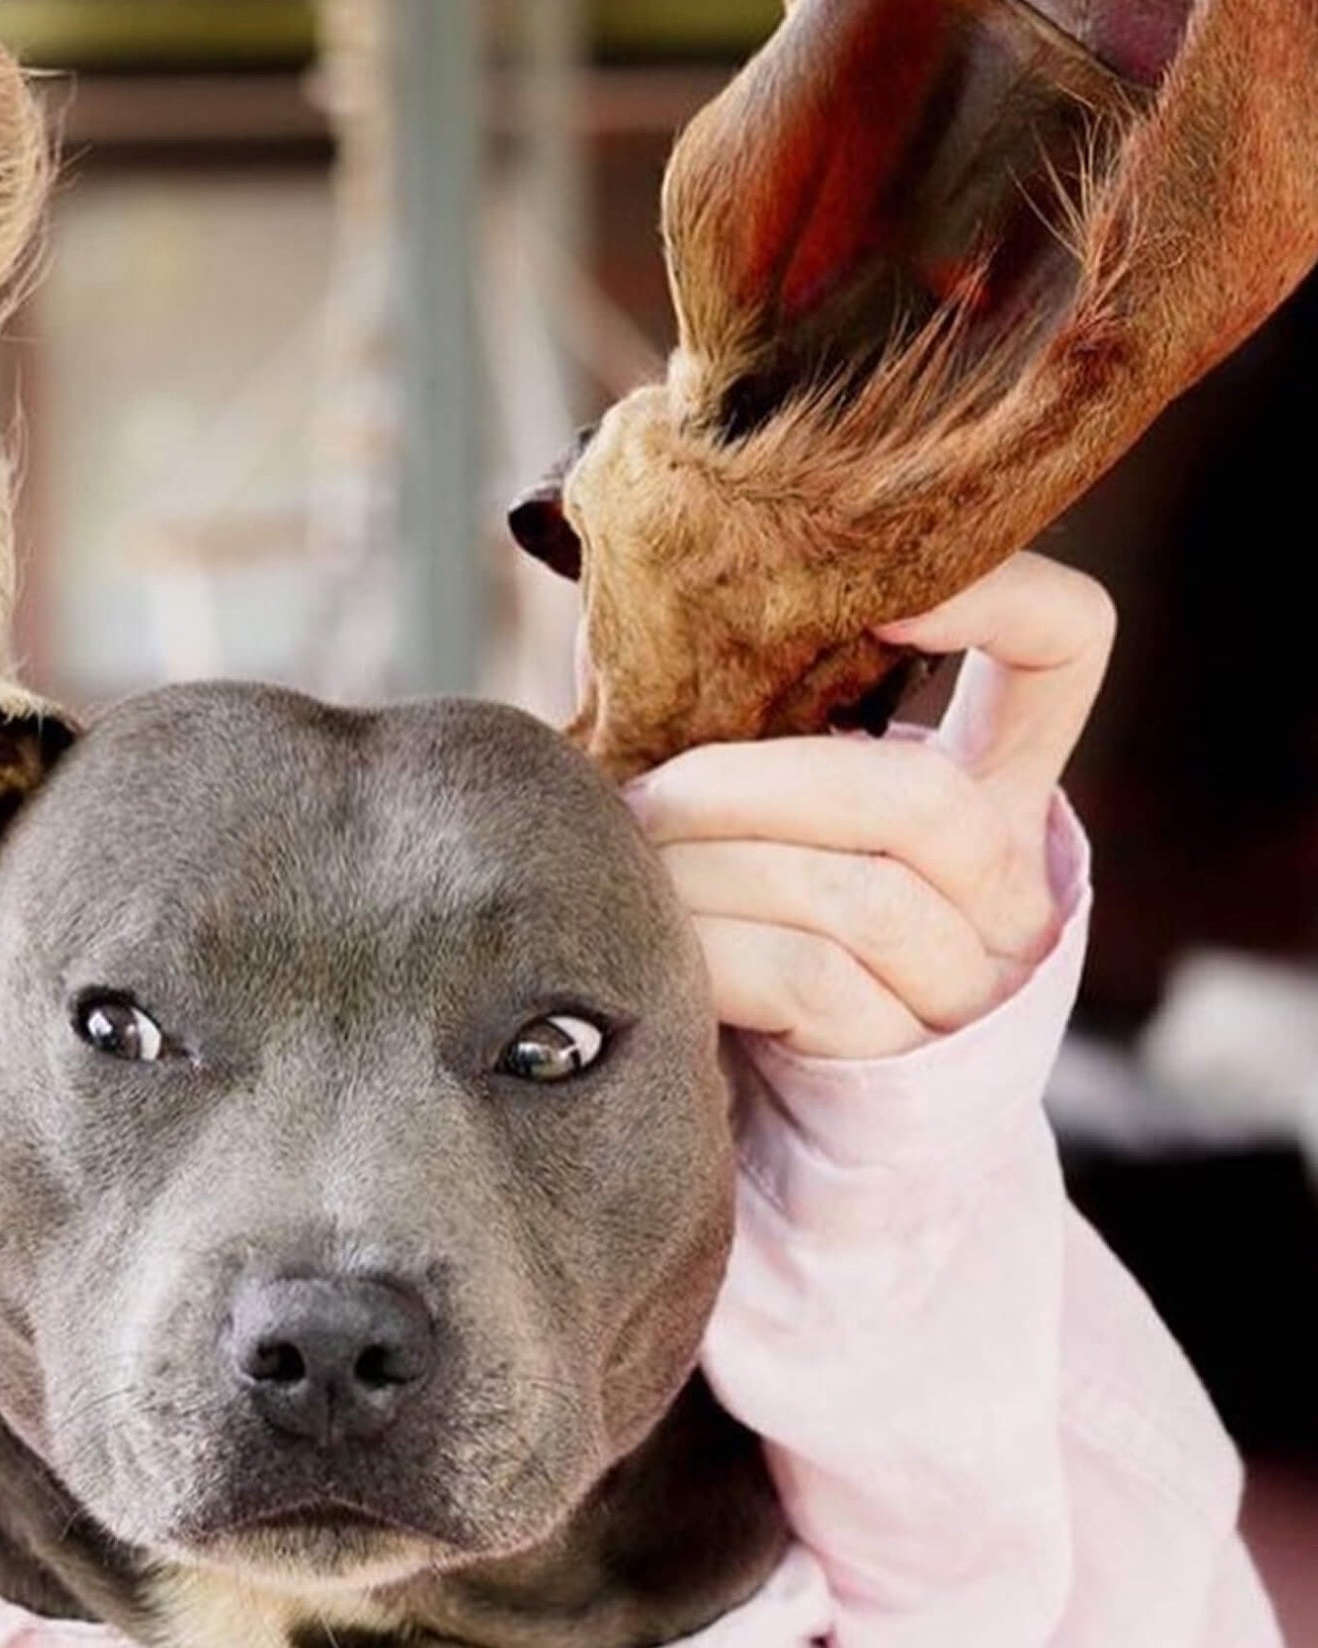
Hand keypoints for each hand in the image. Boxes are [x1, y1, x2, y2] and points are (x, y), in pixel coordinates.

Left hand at [626, 553, 1115, 1059]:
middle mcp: (1009, 882)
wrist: (768, 1095)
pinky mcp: (910, 1061)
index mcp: (988, 785)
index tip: (879, 605)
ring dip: (711, 871)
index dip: (1002, 604)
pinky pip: (813, 981)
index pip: (1064, 649)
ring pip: (858, 897)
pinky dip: (714, 949)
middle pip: (922, 798)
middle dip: (751, 788)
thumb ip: (750, 720)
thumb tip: (647, 622)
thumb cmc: (743, 910)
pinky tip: (659, 942)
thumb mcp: (766, 802)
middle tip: (642, 798)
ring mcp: (973, 979)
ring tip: (634, 867)